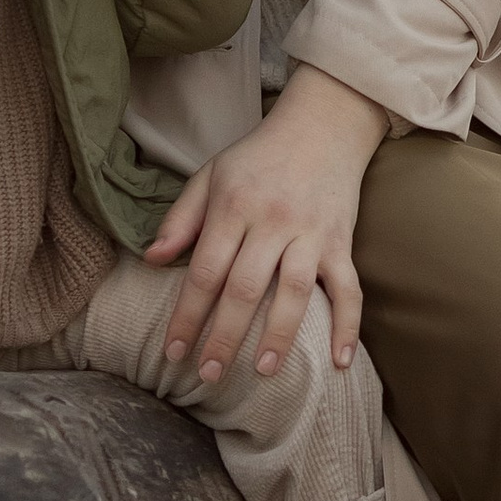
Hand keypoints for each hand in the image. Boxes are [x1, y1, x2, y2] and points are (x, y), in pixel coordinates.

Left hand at [144, 64, 389, 382]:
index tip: (172, 352)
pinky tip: (340, 362)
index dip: (187, 314)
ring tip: (260, 372)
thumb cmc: (258, 156)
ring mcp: (311, 233)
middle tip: (207, 375)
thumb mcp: (211, 175)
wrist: (323, 125)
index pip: (205, 270)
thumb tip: (151, 260)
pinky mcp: (342, 241)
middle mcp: (273, 221)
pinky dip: (348, 327)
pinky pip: (350, 289)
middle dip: (224, 336)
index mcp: (234, 206)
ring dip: (278, 336)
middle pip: (245, 288)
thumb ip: (181, 218)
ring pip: (295, 292)